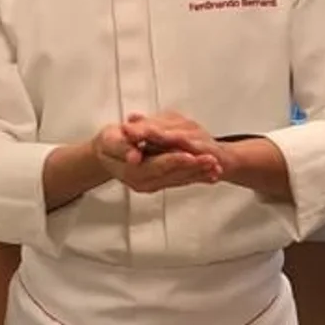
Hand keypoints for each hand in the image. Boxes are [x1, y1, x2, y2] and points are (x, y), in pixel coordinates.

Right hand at [91, 119, 220, 192]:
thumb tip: (134, 157)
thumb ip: (123, 146)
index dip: (174, 161)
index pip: (157, 166)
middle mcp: (144, 182)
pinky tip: (211, 174)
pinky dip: (196, 177)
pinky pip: (181, 180)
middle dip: (193, 168)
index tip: (189, 156)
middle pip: (172, 175)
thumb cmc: (110, 143)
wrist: (108, 153)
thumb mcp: (110, 140)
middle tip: (212, 160)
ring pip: (180, 179)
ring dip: (199, 174)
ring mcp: (153, 185)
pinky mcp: (161, 182)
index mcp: (132, 171)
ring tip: (216, 167)